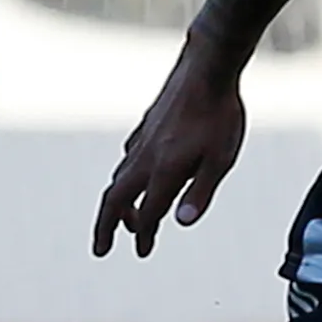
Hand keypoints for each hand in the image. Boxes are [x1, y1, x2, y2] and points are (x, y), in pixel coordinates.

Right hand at [93, 37, 247, 257]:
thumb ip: (200, 192)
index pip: (147, 213)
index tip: (143, 251)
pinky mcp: (145, 128)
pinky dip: (127, 178)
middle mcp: (145, 158)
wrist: (207, 70)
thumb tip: (182, 223)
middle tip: (101, 248)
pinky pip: (128, 160)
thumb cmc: (220, 117)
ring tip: (125, 221)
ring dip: (118, 204)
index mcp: (163, 170)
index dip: (144, 235)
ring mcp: (142, 141)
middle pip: (115, 200)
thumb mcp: (220, 160)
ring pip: (119, 180)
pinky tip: (134, 178)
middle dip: (105, 227)